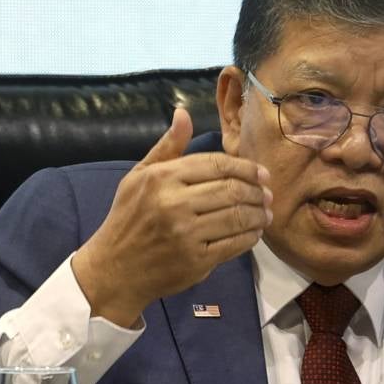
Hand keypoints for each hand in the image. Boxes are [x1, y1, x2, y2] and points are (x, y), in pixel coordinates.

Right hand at [72, 108, 271, 326]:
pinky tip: (254, 232)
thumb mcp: (140, 176)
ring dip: (259, 214)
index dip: (246, 168)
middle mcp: (174, 203)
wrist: (115, 268)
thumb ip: (167, 147)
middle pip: (232, 190)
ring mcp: (186, 234)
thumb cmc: (129, 218)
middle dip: (257, 191)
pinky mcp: (196, 260)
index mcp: (162, 178)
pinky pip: (235, 244)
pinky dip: (251, 237)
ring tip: (266, 213)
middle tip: (268, 194)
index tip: (262, 174)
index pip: (217, 165)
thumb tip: (184, 114)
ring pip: (238, 217)